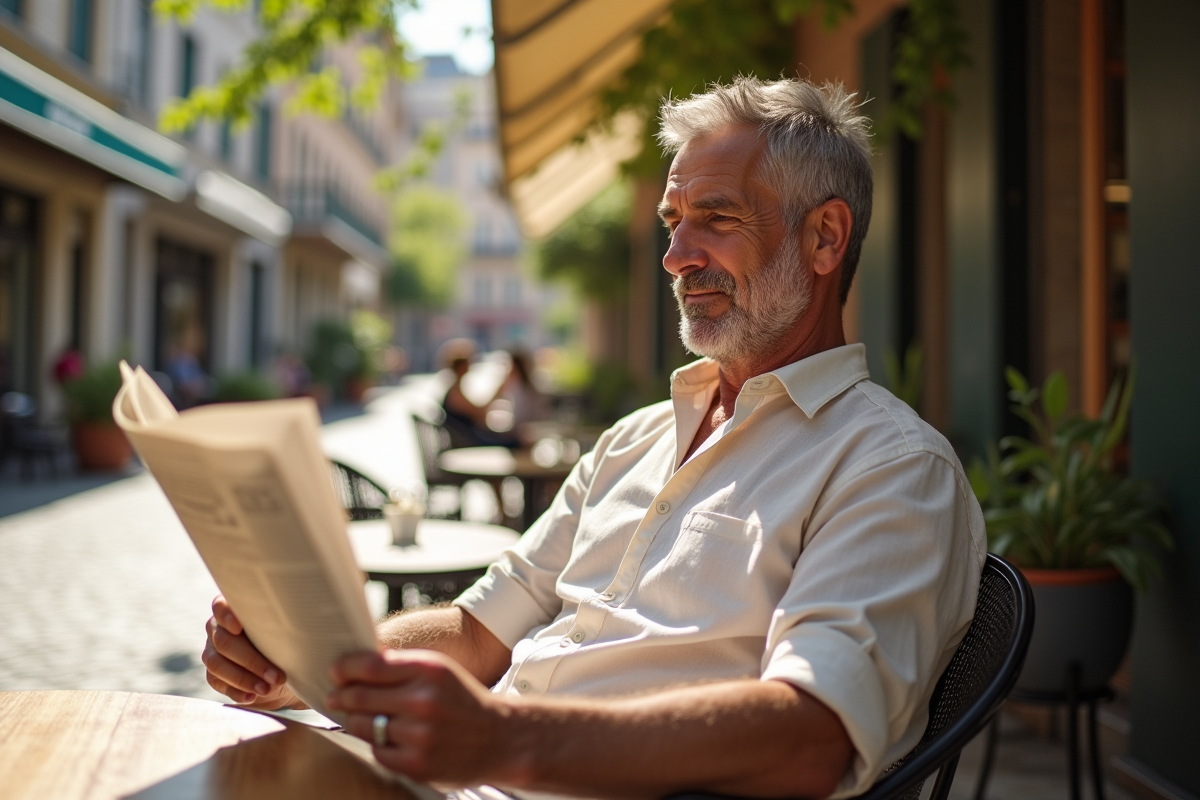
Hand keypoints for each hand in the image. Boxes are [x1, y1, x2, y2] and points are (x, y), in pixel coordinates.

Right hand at [201, 595, 300, 708]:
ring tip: (266, 689)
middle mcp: (218, 628)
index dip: (226, 615)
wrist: (283, 673)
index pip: (221, 605)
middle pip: (224, 641)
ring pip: (217, 664)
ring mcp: (212, 651)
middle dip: (251, 661)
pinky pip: (217, 682)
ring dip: (244, 679)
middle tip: (277, 676)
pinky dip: (236, 691)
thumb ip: (282, 628)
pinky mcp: (213, 674)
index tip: (239, 627)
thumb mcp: (288, 635)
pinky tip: (252, 697)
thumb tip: (296, 637)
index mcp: (235, 609)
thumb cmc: (289, 645)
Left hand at [328, 649, 520, 786]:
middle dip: (342, 696)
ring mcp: (419, 735)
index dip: (345, 668)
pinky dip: (379, 744)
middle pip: (360, 696)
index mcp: (429, 670)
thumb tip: (356, 662)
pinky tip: (390, 737)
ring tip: (361, 717)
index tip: (335, 672)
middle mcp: (423, 701)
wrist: (500, 738)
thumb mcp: (440, 671)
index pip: (370, 666)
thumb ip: (401, 665)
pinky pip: (377, 751)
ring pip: (364, 725)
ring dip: (356, 720)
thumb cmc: (462, 700)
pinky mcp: (416, 764)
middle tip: (336, 696)